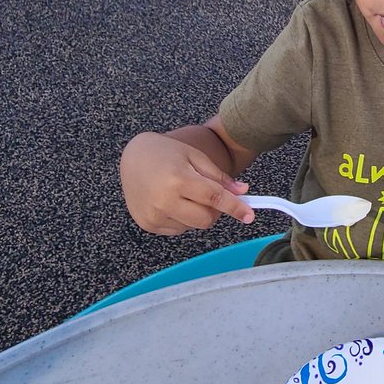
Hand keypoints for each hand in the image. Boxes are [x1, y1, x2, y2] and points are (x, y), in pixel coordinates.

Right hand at [120, 131, 251, 235]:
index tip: (249, 215)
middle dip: (215, 210)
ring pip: (193, 226)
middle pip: (206, 219)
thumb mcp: (196, 156)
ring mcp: (154, 215)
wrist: (133, 157)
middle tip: (210, 194)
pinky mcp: (148, 224)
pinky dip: (183, 219)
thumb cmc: (167, 153)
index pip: (214, 198)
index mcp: (178, 179)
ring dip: (198, 214)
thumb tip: (242, 192)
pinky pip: (178, 229)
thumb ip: (220, 177)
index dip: (235, 207)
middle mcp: (164, 200)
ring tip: (186, 193)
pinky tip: (173, 201)